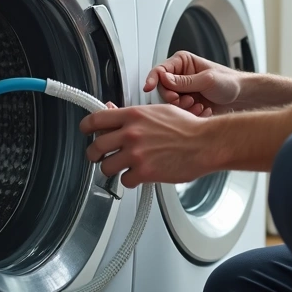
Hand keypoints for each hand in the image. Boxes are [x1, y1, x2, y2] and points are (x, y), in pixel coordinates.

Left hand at [80, 104, 215, 187]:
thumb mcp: (157, 111)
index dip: (86, 128)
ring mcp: (136, 154)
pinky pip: (124, 181)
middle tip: (100, 156)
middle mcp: (131, 133)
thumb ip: (132, 114)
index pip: (95, 120)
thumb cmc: (187, 127)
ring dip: (112, 169)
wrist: (205, 143)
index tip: (86, 132)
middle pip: (95, 147)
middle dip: (94, 154)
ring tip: (122, 167)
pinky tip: (138, 175)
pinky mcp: (144, 172)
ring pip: (106, 167)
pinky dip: (130, 180)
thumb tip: (111, 110)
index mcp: (133, 115)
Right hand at [144, 51, 241, 116]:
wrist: (242, 97)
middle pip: (163, 89)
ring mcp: (183, 91)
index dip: (153, 79)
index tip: (148, 87)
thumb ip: (184, 81)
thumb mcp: (207, 79)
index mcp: (182, 63)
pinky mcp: (187, 104)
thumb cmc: (229, 82)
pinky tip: (203, 110)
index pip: (160, 70)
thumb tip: (164, 79)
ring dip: (184, 107)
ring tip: (199, 105)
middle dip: (174, 98)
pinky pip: (180, 112)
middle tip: (186, 100)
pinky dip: (190, 113)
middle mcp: (180, 76)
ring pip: (170, 103)